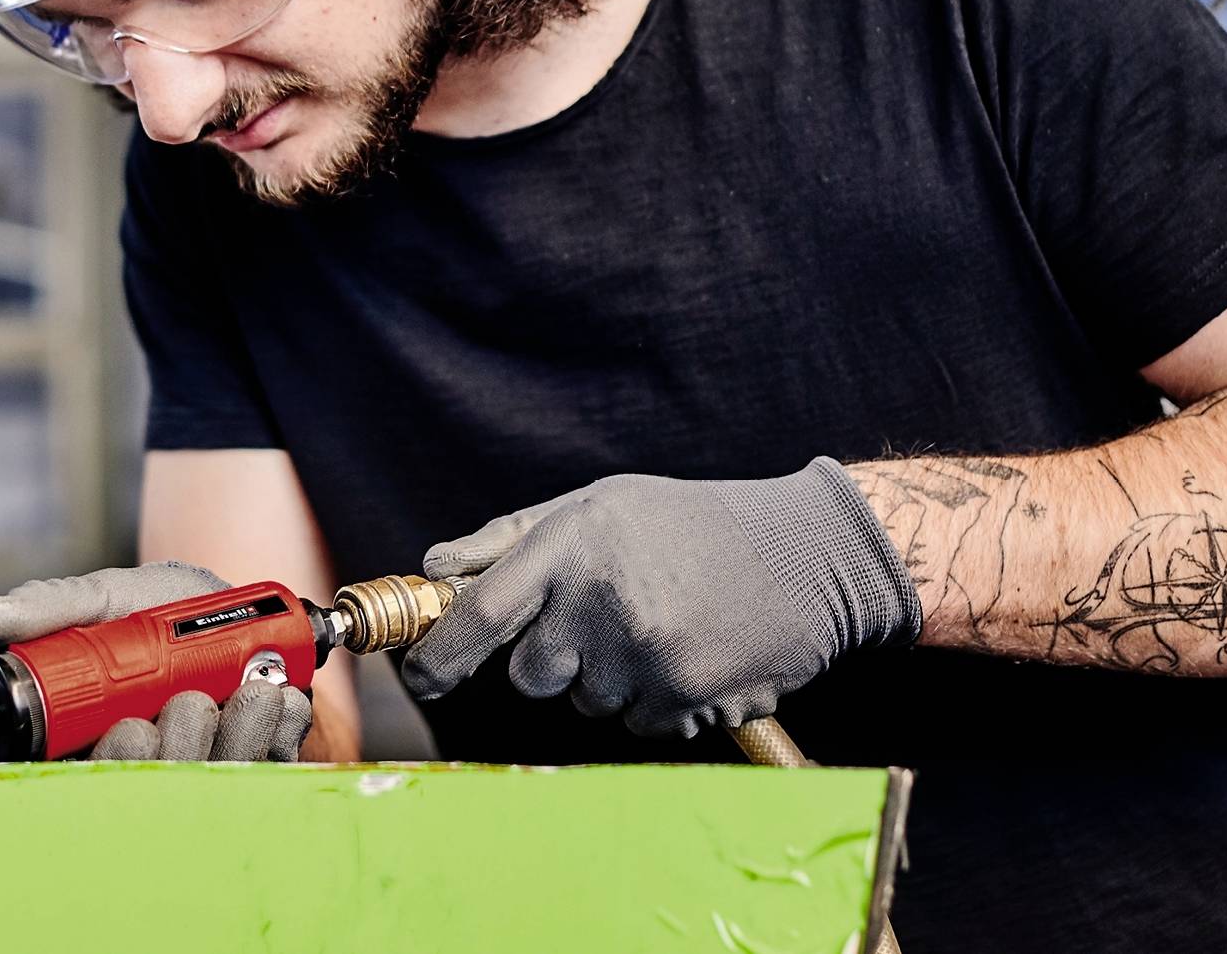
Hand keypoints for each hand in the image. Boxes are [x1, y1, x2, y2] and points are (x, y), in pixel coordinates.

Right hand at [0, 561, 312, 760]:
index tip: (130, 725)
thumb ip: (58, 607)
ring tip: (249, 689)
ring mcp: (200, 775)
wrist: (251, 618)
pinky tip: (278, 696)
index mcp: (91, 742)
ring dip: (233, 733)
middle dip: (173, 745)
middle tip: (188, 701)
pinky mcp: (255, 774)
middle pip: (148, 790)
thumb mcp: (115, 598)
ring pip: (207, 783)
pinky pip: (266, 769)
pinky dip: (276, 728)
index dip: (111, 761)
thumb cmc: (171, 616)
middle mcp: (143, 768)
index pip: (79, 782)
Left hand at [401, 462, 920, 738]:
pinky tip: (687, 651)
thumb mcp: (599, 504)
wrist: (806, 555)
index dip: (439, 654)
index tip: (421, 676)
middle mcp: (600, 601)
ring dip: (604, 676)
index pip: (480, 612)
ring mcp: (642, 656)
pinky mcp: (681, 699)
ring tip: (656, 624)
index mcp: (572, 543)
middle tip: (594, 620)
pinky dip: (650, 697)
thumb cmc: (689, 523)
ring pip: (583, 701)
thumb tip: (438, 568)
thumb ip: (513, 538)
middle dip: (547, 660)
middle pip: (527, 676)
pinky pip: (634, 721)